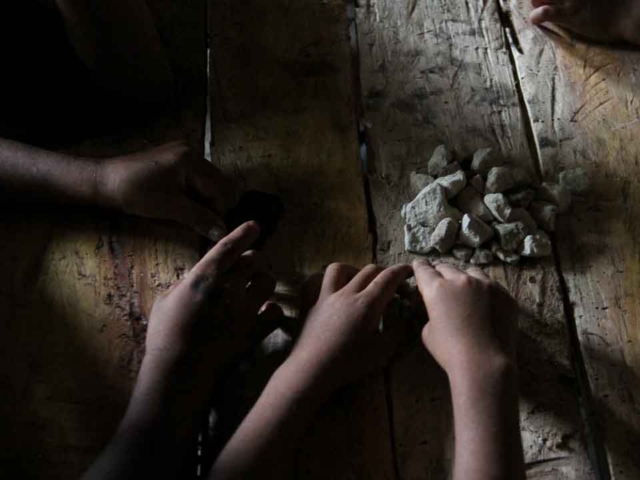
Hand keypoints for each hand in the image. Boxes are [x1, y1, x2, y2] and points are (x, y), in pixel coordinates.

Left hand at [98, 141, 229, 240]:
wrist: (104, 181)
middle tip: (205, 224)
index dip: (219, 211)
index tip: (214, 230)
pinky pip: (196, 177)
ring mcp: (183, 153)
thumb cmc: (136, 193)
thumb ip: (199, 218)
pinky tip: (186, 205)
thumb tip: (222, 232)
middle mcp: (192, 151)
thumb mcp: (170, 208)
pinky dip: (196, 193)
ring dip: (206, 200)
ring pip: (209, 181)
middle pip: (218, 182)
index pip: (220, 188)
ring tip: (195, 217)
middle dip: (215, 205)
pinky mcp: (175, 159)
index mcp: (192, 160)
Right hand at [132, 222, 281, 427]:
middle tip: (249, 266)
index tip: (254, 226)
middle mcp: (228, 289)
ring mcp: (245, 311)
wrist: (180, 374)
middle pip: (254, 261)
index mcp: (204, 278)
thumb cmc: (165, 337)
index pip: (229, 247)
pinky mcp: (255, 332)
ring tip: (256, 288)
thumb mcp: (165, 302)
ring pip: (268, 282)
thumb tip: (196, 276)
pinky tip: (263, 311)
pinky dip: (271, 309)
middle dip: (253, 260)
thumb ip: (185, 284)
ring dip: (263, 281)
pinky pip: (276, 311)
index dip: (243, 233)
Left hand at [288, 263, 412, 392]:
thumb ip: (397, 331)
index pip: (388, 278)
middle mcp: (347, 293)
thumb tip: (403, 317)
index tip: (410, 271)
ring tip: (360, 283)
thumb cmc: (350, 363)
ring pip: (340, 268)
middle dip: (385, 272)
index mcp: (368, 304)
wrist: (313, 369)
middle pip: (369, 270)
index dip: (402, 271)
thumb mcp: (383, 352)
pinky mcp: (310, 302)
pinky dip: (327, 279)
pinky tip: (333, 288)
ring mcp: (326, 296)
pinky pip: (316, 280)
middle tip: (392, 284)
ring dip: (355, 271)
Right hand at [413, 260, 518, 379]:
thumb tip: (440, 309)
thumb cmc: (450, 351)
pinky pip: (490, 285)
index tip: (420, 265)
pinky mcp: (504, 294)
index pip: (424, 270)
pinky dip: (483, 290)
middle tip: (439, 278)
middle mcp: (461, 280)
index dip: (420, 267)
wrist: (485, 363)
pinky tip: (483, 302)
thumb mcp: (428, 331)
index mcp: (437, 289)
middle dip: (440, 272)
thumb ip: (433, 312)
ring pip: (471, 272)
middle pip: (447, 267)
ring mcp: (486, 285)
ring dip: (463, 277)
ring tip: (464, 288)